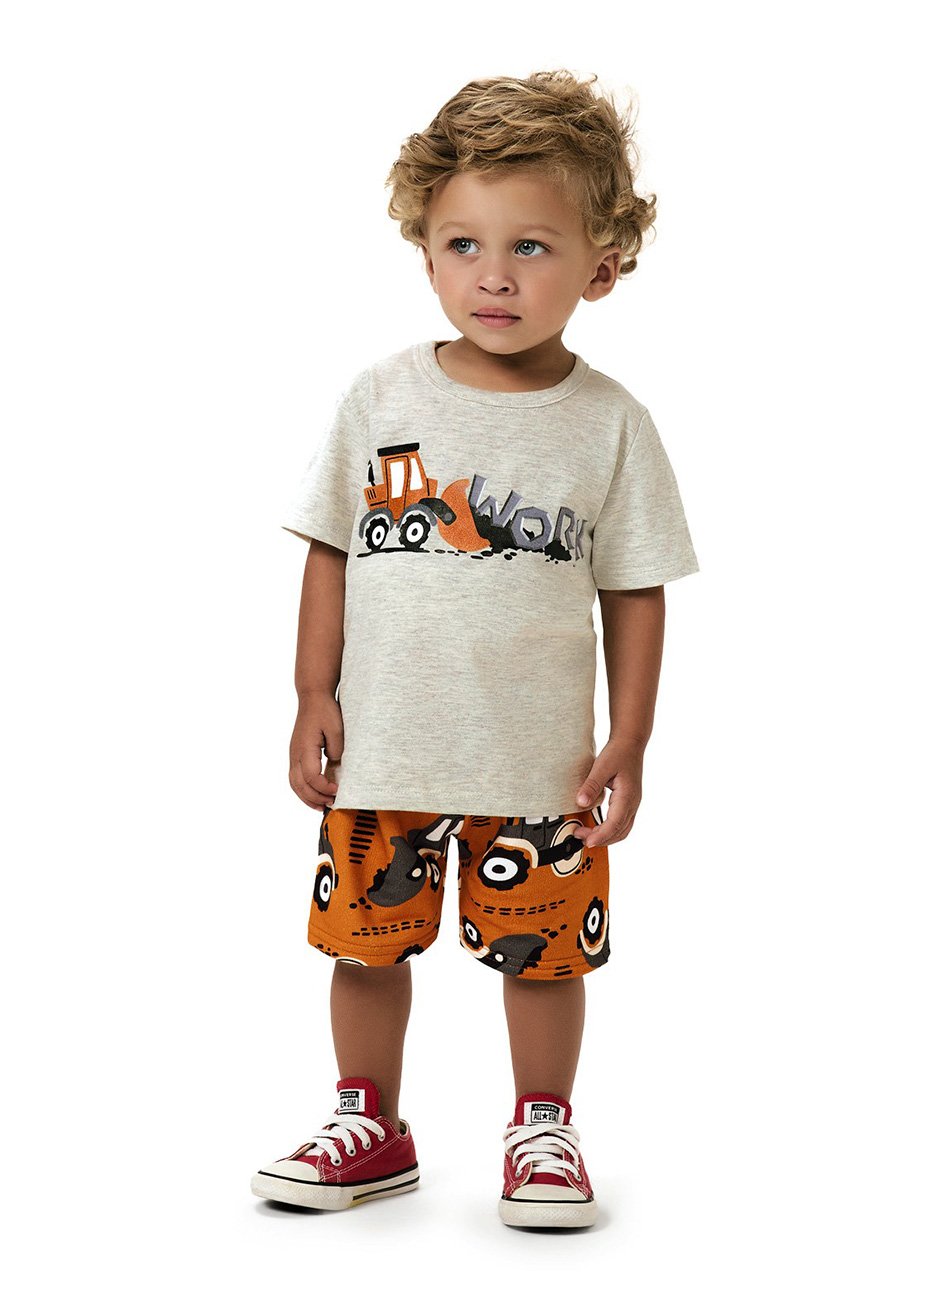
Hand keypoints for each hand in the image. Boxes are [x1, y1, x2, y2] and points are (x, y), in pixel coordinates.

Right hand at [289, 691, 342, 810]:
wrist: (313, 697)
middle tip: (332, 804)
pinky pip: (295, 777)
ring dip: (307, 797)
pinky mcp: (296, 754)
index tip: (338, 791)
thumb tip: (335, 766)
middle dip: (315, 798)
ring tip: (322, 806)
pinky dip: (303, 790)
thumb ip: (336, 750)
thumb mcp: (337, 729)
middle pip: (300, 785)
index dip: (325, 788)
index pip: (312, 777)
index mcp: (305, 748)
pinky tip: (315, 794)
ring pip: (294, 784)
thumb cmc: (325, 710)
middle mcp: (295, 753)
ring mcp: (294, 754)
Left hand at [572, 737, 644, 847]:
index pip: (615, 824)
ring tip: (586, 835)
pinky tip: (596, 826)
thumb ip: (591, 785)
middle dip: (601, 839)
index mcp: (627, 796)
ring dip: (606, 836)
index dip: (601, 835)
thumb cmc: (618, 753)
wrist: (631, 743)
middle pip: (620, 832)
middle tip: (579, 836)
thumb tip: (580, 802)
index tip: (586, 841)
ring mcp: (633, 804)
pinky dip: (610, 830)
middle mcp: (633, 803)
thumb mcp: (601, 767)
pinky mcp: (629, 802)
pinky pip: (622, 823)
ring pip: (623, 830)